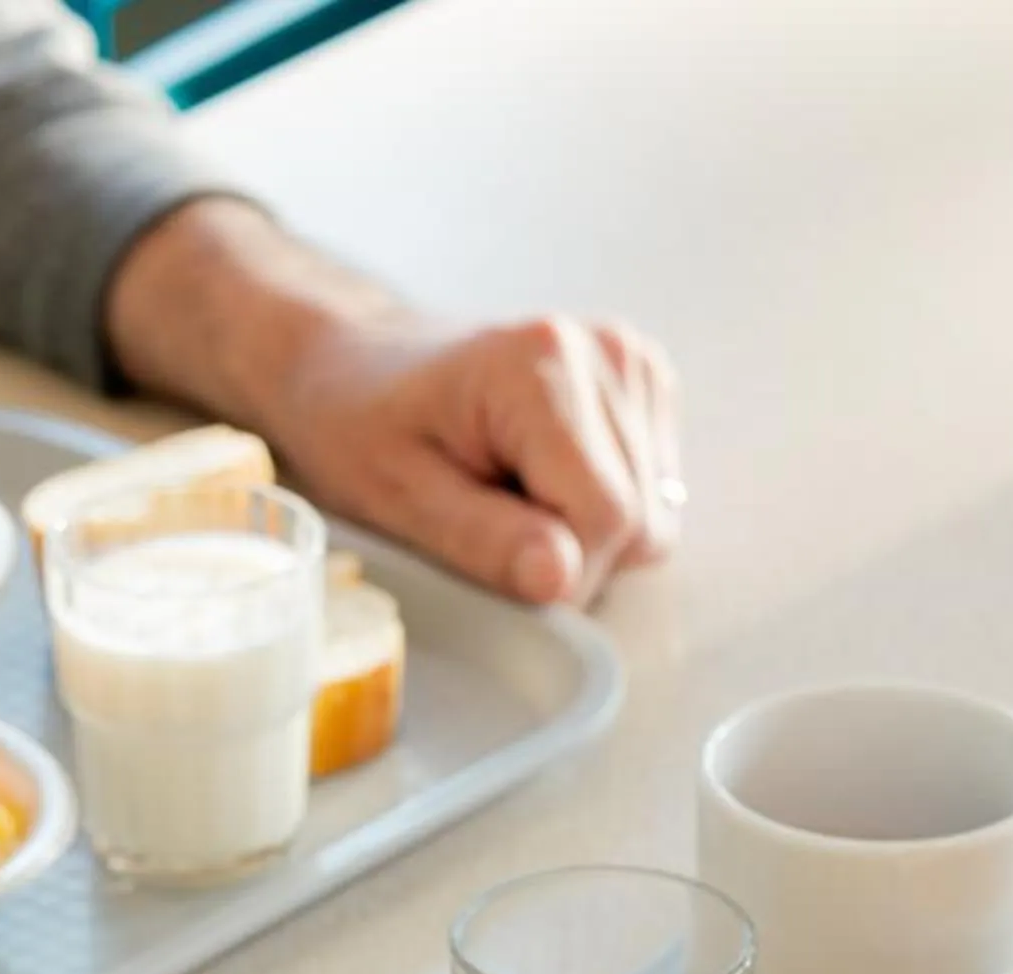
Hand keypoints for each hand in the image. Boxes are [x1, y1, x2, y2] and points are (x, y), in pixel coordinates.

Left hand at [102, 199, 680, 605]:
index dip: (557, 567)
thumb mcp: (398, 495)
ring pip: (655, 514)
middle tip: (488, 519)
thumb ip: (485, 541)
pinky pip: (654, 493)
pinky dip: (598, 505)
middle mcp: (608, 353)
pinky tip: (539, 476)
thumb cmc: (362, 424)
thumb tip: (563, 580)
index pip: (607, 517)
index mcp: (546, 364)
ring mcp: (633, 365)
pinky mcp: (644, 385)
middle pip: (639, 520)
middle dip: (570, 551)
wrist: (357, 363)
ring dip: (583, 530)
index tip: (489, 549)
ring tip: (508, 490)